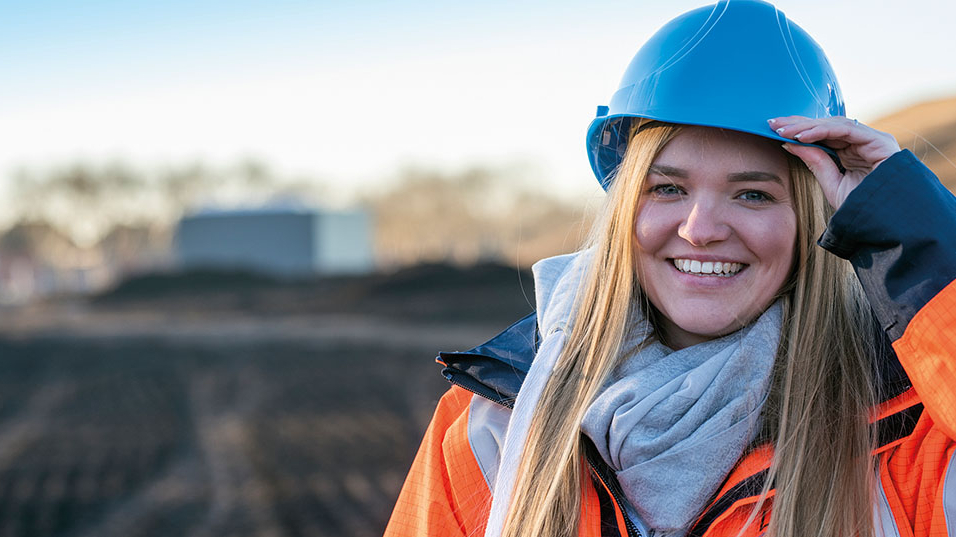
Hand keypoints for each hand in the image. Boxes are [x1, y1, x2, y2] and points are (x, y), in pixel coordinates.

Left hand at [768, 116, 900, 208]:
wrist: (886, 222)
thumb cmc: (862, 207)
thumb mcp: (832, 183)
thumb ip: (815, 162)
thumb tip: (790, 143)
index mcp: (850, 151)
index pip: (821, 134)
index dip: (798, 130)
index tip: (772, 129)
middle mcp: (861, 142)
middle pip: (826, 126)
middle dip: (798, 123)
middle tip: (772, 123)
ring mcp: (872, 140)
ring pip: (834, 124)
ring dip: (806, 126)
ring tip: (783, 130)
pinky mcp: (880, 141)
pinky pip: (846, 130)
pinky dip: (823, 131)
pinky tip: (802, 136)